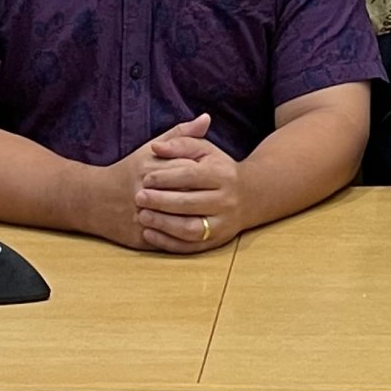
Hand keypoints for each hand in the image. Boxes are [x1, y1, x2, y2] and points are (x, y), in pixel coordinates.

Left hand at [133, 118, 243, 253]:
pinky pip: (191, 247)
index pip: (190, 176)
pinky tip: (150, 233)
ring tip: (142, 216)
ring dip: (163, 224)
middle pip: (189, 204)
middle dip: (161, 201)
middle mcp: (226, 201)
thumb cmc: (219, 169)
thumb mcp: (204, 150)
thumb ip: (180, 142)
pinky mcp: (217, 242)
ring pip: (190, 229)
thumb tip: (156, 147)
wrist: (251, 195)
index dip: (165, 177)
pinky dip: (168, 242)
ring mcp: (222, 224)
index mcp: (222, 175)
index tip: (145, 178)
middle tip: (138, 197)